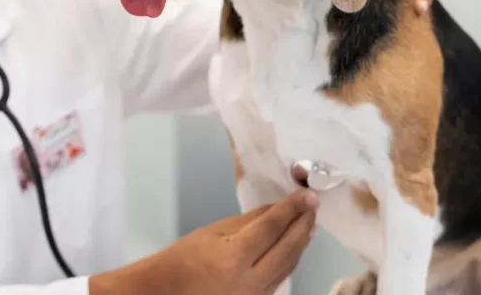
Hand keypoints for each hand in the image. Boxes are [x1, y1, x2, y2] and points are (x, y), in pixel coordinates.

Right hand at [90, 190, 318, 294]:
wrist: (167, 290)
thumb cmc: (184, 257)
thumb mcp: (214, 231)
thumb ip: (250, 220)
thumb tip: (277, 208)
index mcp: (235, 257)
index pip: (272, 227)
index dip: (291, 208)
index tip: (306, 194)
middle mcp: (251, 280)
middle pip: (287, 248)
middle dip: (303, 224)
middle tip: (313, 205)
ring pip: (289, 265)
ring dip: (300, 242)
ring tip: (309, 222)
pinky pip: (281, 277)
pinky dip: (290, 258)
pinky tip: (294, 246)